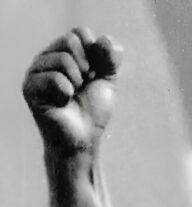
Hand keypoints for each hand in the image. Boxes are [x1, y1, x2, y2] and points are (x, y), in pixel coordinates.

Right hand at [22, 27, 121, 155]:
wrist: (84, 137)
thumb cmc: (93, 109)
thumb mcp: (108, 80)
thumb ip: (110, 58)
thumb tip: (104, 39)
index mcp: (63, 52)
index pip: (80, 33)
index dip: (96, 54)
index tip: (95, 74)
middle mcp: (46, 57)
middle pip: (70, 41)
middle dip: (87, 67)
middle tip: (82, 86)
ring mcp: (35, 71)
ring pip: (63, 59)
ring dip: (77, 81)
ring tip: (72, 95)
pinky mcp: (29, 87)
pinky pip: (54, 78)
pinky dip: (66, 91)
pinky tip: (62, 101)